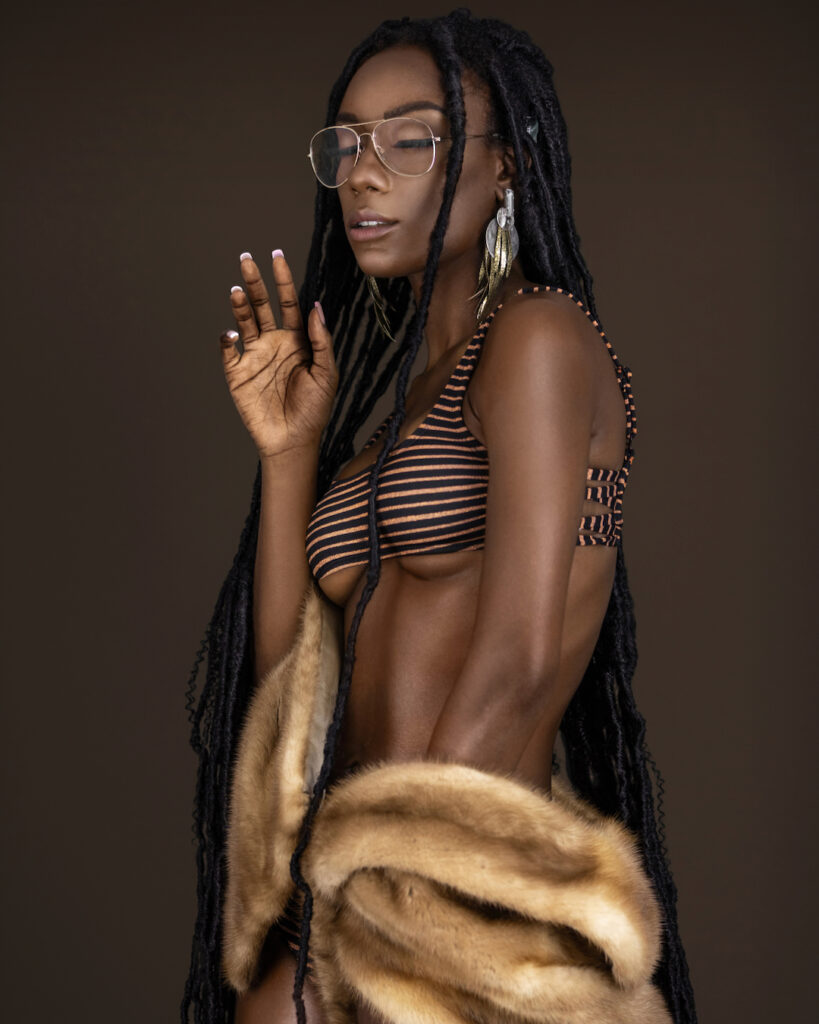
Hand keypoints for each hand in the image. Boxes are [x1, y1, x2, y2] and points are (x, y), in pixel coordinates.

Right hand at [220, 251, 336, 458]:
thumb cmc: (314, 410)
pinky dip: (226, 340)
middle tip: (246, 259)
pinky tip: (230, 334)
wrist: (293, 441)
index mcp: (296, 340)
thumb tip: (314, 306)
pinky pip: (228, 351)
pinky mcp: (237, 374)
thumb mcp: (326, 374)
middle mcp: (273, 343)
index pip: (288, 303)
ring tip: (236, 290)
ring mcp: (254, 356)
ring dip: (239, 305)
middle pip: (262, 305)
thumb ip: (321, 340)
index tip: (277, 256)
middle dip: (255, 282)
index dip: (283, 280)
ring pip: (244, 322)